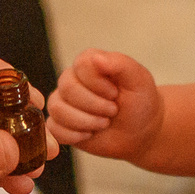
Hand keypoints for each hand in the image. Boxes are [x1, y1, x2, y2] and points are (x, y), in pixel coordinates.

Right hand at [50, 49, 164, 162]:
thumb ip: (120, 64)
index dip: (98, 84)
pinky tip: (90, 134)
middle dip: (94, 105)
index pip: (80, 66)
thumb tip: (96, 58)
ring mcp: (64, 102)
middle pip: (67, 88)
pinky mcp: (60, 124)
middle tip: (113, 111)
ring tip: (104, 123)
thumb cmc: (140, 102)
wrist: (141, 131)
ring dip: (85, 121)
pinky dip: (73, 135)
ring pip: (57, 108)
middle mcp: (72, 79)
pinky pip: (53, 129)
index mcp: (89, 63)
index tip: (115, 94)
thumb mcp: (138, 80)